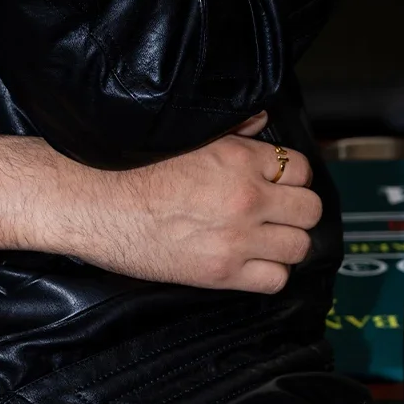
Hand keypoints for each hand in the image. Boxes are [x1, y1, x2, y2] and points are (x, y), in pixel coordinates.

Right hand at [54, 111, 321, 294]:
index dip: (291, 176)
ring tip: (266, 238)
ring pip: (299, 246)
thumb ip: (233, 131)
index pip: (300, 167)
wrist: (93, 200)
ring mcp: (237, 238)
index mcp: (238, 157)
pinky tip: (251, 261)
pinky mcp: (222, 273)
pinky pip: (275, 279)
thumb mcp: (187, 136)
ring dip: (286, 241)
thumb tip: (261, 123)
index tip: (278, 182)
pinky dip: (269, 272)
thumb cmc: (131, 165)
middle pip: (309, 208)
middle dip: (297, 209)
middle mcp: (246, 196)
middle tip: (277, 211)